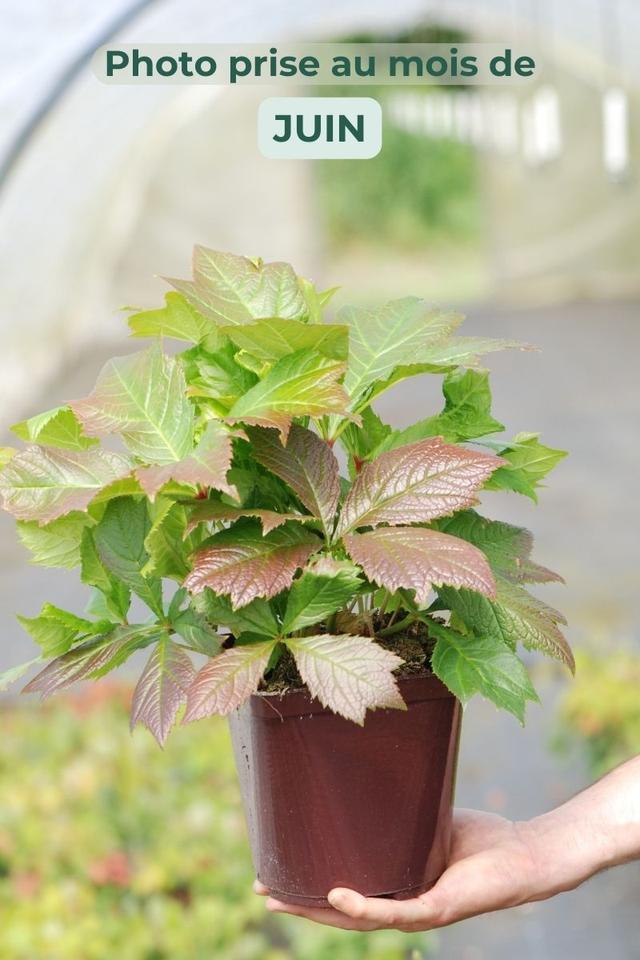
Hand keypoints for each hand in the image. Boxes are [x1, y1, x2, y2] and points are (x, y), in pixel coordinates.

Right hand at [254, 807, 599, 931]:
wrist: (524, 855)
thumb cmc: (479, 839)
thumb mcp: (427, 816)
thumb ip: (399, 807)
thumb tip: (366, 767)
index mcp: (394, 884)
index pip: (343, 891)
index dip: (306, 886)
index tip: (272, 871)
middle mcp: (400, 903)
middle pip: (338, 911)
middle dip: (297, 902)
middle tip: (261, 886)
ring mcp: (417, 909)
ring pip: (357, 920)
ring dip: (316, 910)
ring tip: (281, 897)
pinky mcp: (438, 908)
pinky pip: (395, 911)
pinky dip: (363, 906)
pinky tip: (336, 895)